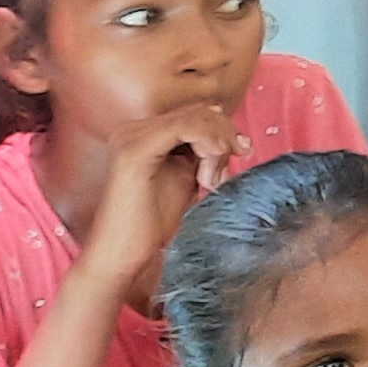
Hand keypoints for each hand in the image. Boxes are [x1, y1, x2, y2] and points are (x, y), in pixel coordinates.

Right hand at [84, 103, 244, 301]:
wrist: (125, 254)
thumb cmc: (155, 221)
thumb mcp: (187, 175)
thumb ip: (201, 150)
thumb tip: (226, 128)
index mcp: (142, 133)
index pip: (195, 113)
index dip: (224, 129)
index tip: (242, 152)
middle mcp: (131, 129)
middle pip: (197, 112)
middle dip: (224, 136)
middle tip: (230, 168)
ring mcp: (129, 137)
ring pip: (194, 118)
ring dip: (218, 144)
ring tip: (213, 178)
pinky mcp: (133, 151)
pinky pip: (183, 127)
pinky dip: (207, 139)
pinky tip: (215, 157)